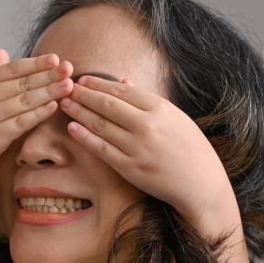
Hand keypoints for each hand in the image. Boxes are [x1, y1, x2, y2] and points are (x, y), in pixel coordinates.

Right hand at [0, 50, 72, 178]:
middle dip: (48, 75)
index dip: (35, 63)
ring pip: (25, 100)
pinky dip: (39, 113)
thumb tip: (2, 52)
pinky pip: (22, 122)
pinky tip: (54, 106)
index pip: (12, 69)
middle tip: (69, 68)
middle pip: (21, 83)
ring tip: (68, 85)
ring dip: (49, 91)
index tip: (55, 58)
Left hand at [61, 76, 234, 225]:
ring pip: (101, 125)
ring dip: (79, 112)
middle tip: (66, 87)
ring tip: (64, 103)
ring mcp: (137, 147)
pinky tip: (72, 127)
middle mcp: (148, 126)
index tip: (82, 79)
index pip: (122, 90)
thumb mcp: (173, 116)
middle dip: (83, 94)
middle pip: (107, 104)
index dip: (98, 83)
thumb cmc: (187, 147)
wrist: (199, 182)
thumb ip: (146, 100)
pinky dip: (84, 137)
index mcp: (160, 109)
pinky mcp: (130, 168)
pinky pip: (101, 149)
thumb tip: (123, 81)